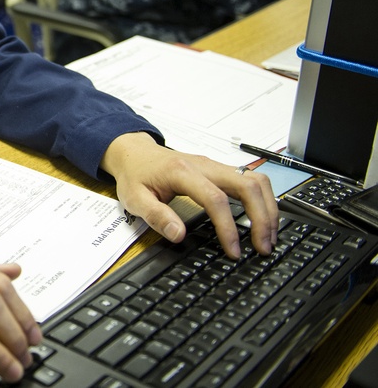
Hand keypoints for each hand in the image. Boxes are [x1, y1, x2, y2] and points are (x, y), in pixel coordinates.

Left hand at [99, 132, 278, 258]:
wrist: (135, 153)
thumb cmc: (135, 175)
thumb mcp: (134, 198)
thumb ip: (156, 216)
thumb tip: (179, 235)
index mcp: (182, 172)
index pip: (215, 199)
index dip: (228, 227)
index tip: (233, 250)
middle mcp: (205, 165)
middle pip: (247, 185)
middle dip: (262, 217)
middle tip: (263, 246)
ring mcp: (216, 166)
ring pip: (256, 179)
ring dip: (268, 207)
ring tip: (269, 236)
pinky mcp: (221, 170)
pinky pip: (251, 180)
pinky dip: (263, 200)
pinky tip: (262, 219)